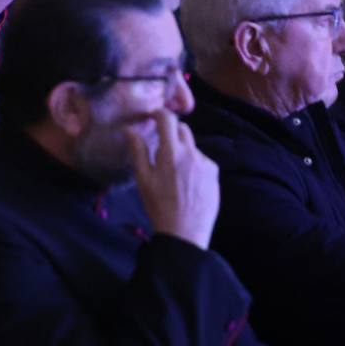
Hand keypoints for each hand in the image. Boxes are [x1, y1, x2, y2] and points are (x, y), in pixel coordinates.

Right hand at [128, 110, 220, 249]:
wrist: (185, 232)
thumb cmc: (159, 206)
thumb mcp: (143, 180)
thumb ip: (138, 151)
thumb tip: (130, 130)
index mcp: (171, 153)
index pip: (168, 119)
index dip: (160, 113)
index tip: (153, 116)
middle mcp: (191, 153)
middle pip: (183, 129)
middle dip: (171, 132)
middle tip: (161, 147)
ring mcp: (205, 163)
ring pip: (192, 146)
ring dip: (182, 151)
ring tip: (174, 173)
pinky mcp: (214, 173)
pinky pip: (202, 160)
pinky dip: (193, 164)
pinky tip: (187, 182)